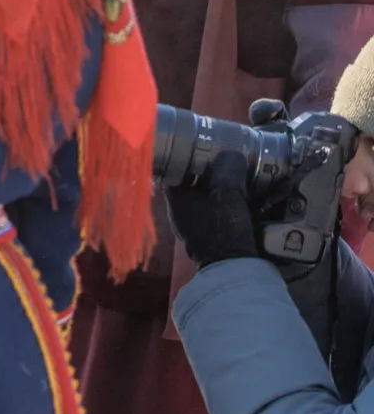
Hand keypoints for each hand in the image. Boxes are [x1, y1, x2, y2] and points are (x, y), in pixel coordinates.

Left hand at [166, 150, 258, 266]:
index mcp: (175, 197)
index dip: (187, 153)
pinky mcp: (206, 235)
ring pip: (201, 196)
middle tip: (225, 157)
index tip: (204, 144)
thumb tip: (232, 154)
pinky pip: (212, 210)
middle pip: (188, 180)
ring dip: (216, 186)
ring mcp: (191, 224)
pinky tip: (240, 197)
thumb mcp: (228, 191)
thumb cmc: (223, 228)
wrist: (233, 269)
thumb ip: (228, 168)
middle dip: (206, 169)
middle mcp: (178, 210)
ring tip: (235, 174)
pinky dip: (223, 202)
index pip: (173, 167)